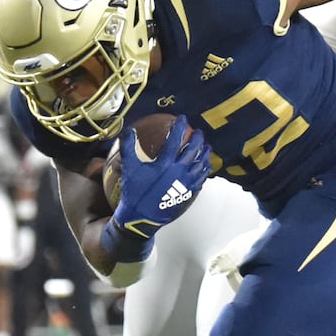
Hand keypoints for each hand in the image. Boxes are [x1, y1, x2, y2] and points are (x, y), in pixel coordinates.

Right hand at [101, 115, 210, 262]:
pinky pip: (202, 178)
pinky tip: (206, 165)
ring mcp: (186, 183)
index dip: (179, 127)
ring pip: (201, 164)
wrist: (142, 216)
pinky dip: (205, 169)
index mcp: (165, 163)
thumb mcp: (129, 168)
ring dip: (205, 153)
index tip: (182, 118)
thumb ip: (128, 147)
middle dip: (198, 138)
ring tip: (207, 146)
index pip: (175, 140)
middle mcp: (179, 171)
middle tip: (198, 131)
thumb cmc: (135, 191)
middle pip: (194, 150)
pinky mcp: (189, 192)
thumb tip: (128, 129)